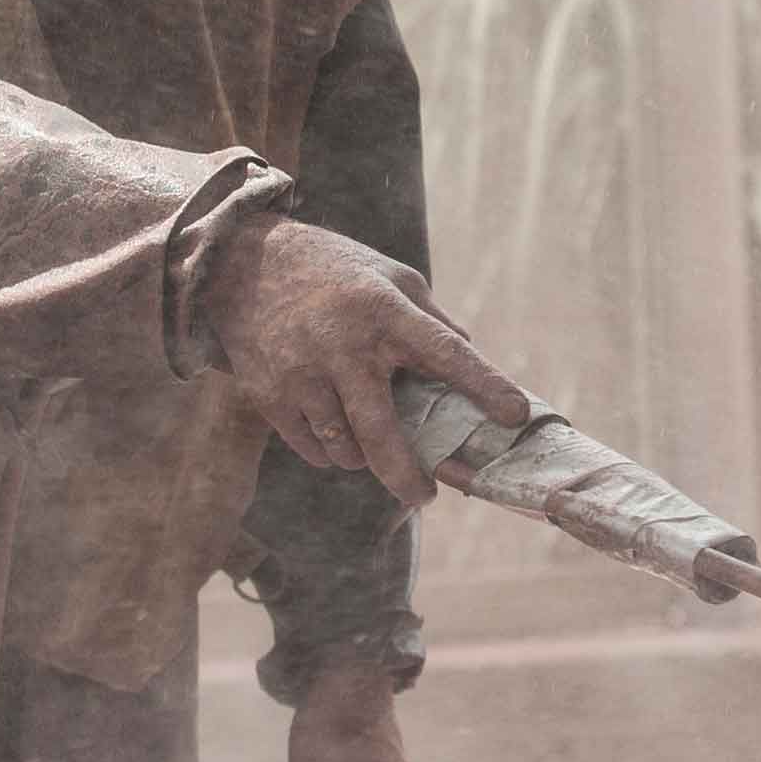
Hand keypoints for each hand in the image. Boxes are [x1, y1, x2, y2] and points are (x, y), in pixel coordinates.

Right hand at [207, 217, 528, 504]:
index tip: (516, 414)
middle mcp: (344, 344)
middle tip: (426, 496)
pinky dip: (330, 451)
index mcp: (383, 308)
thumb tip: (472, 357)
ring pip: (344, 447)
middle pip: (381, 431)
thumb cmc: (334, 270)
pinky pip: (311, 448)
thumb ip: (431, 319)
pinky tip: (334, 433)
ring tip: (370, 442)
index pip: (445, 351)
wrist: (244, 265)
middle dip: (406, 475)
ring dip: (364, 457)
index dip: (484, 385)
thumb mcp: (389, 276)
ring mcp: (302, 373)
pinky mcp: (269, 394)